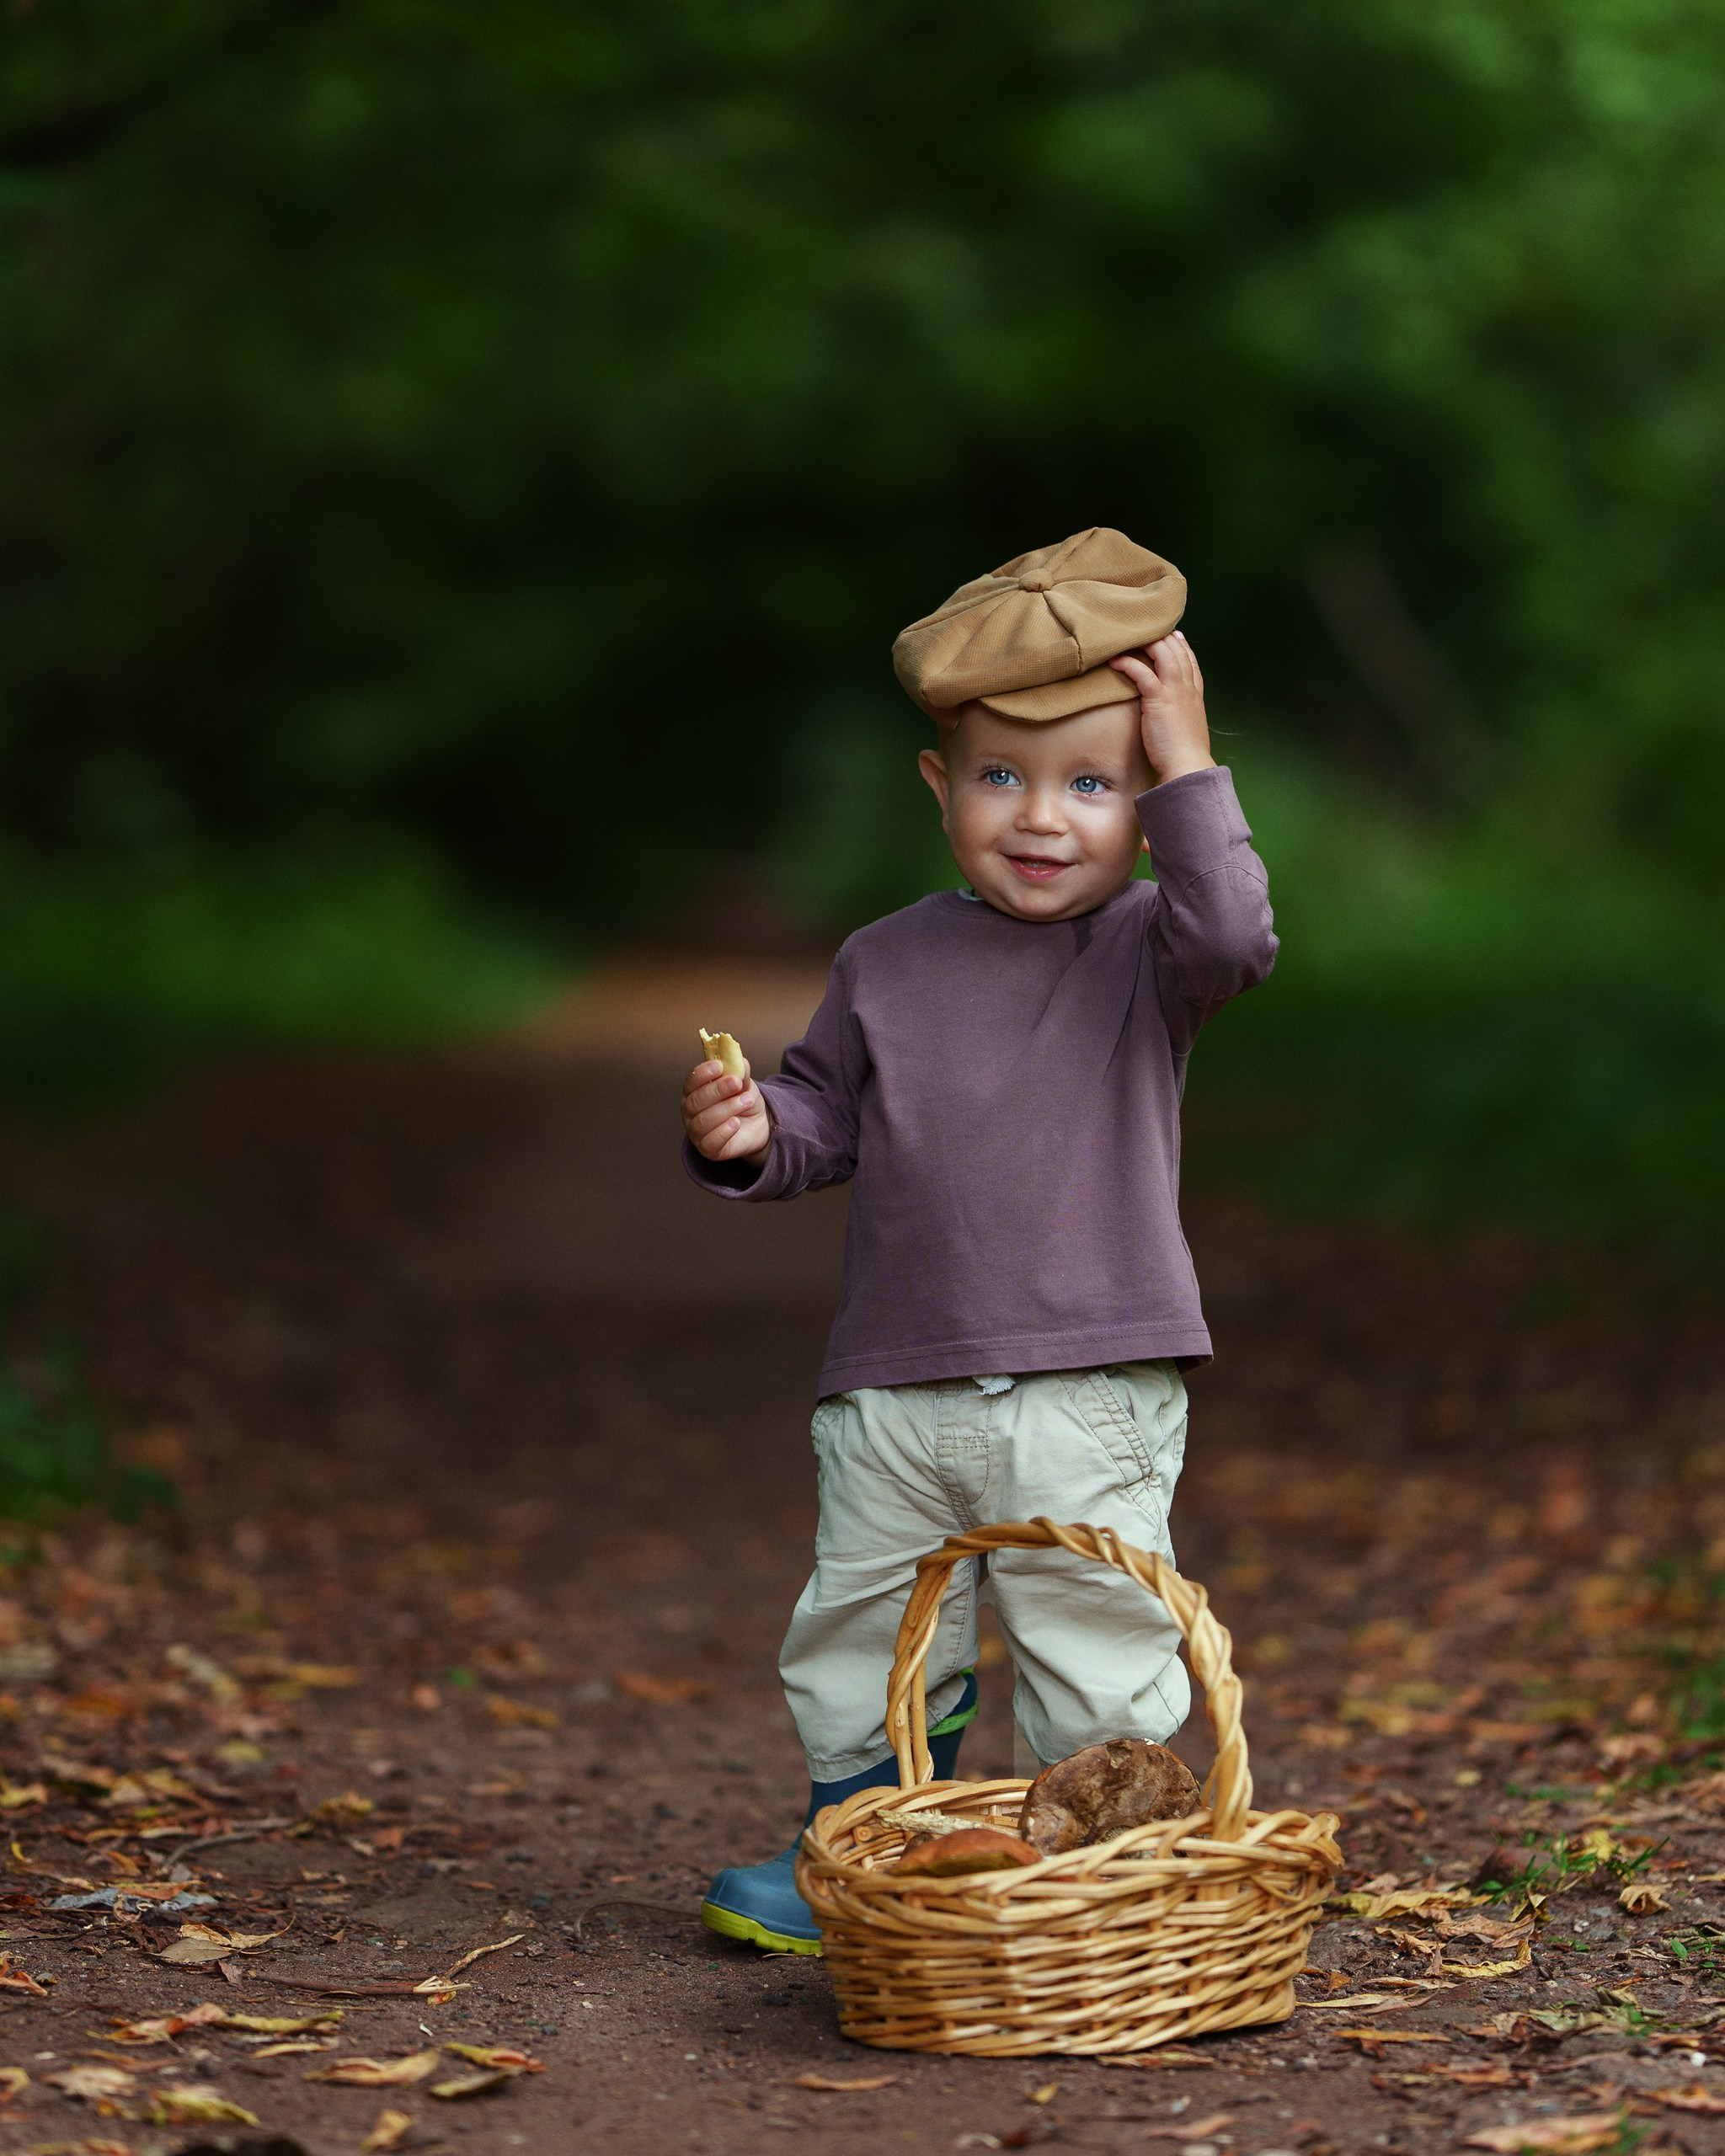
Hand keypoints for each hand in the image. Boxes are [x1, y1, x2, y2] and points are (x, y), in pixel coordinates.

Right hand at [682, 1054, 771, 1165]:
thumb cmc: (742, 1100)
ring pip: (703, 1121)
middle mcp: (690, 1111)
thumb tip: (738, 1060)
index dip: (703, 1073)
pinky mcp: (708, 1149)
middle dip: (717, 1090)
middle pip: (696, 1101)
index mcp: (694, 1091)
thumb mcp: (744, 1083)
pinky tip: (736, 1122)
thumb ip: (739, 1071)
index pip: (691, 1081)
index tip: (719, 1065)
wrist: (758, 1124)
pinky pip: (710, 1142)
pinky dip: (723, 1131)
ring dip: (726, 1108)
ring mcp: (697, 1132)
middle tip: (736, 1082)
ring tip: (746, 1100)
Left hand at [1108, 632, 1216, 783]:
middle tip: (1138, 630)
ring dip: (1144, 642)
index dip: (1179, 644)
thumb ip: (1179, 712)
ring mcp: (1175, 690)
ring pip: (1162, 653)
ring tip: (1125, 639)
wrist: (1188, 765)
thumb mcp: (1186, 725)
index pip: (1189, 659)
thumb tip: (1169, 710)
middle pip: (1175, 649)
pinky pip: (1143, 673)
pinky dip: (1129, 664)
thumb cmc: (1183, 753)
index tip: (1170, 635)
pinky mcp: (1159, 699)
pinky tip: (1115, 661)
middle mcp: (1187, 686)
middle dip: (1158, 636)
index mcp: (1195, 692)